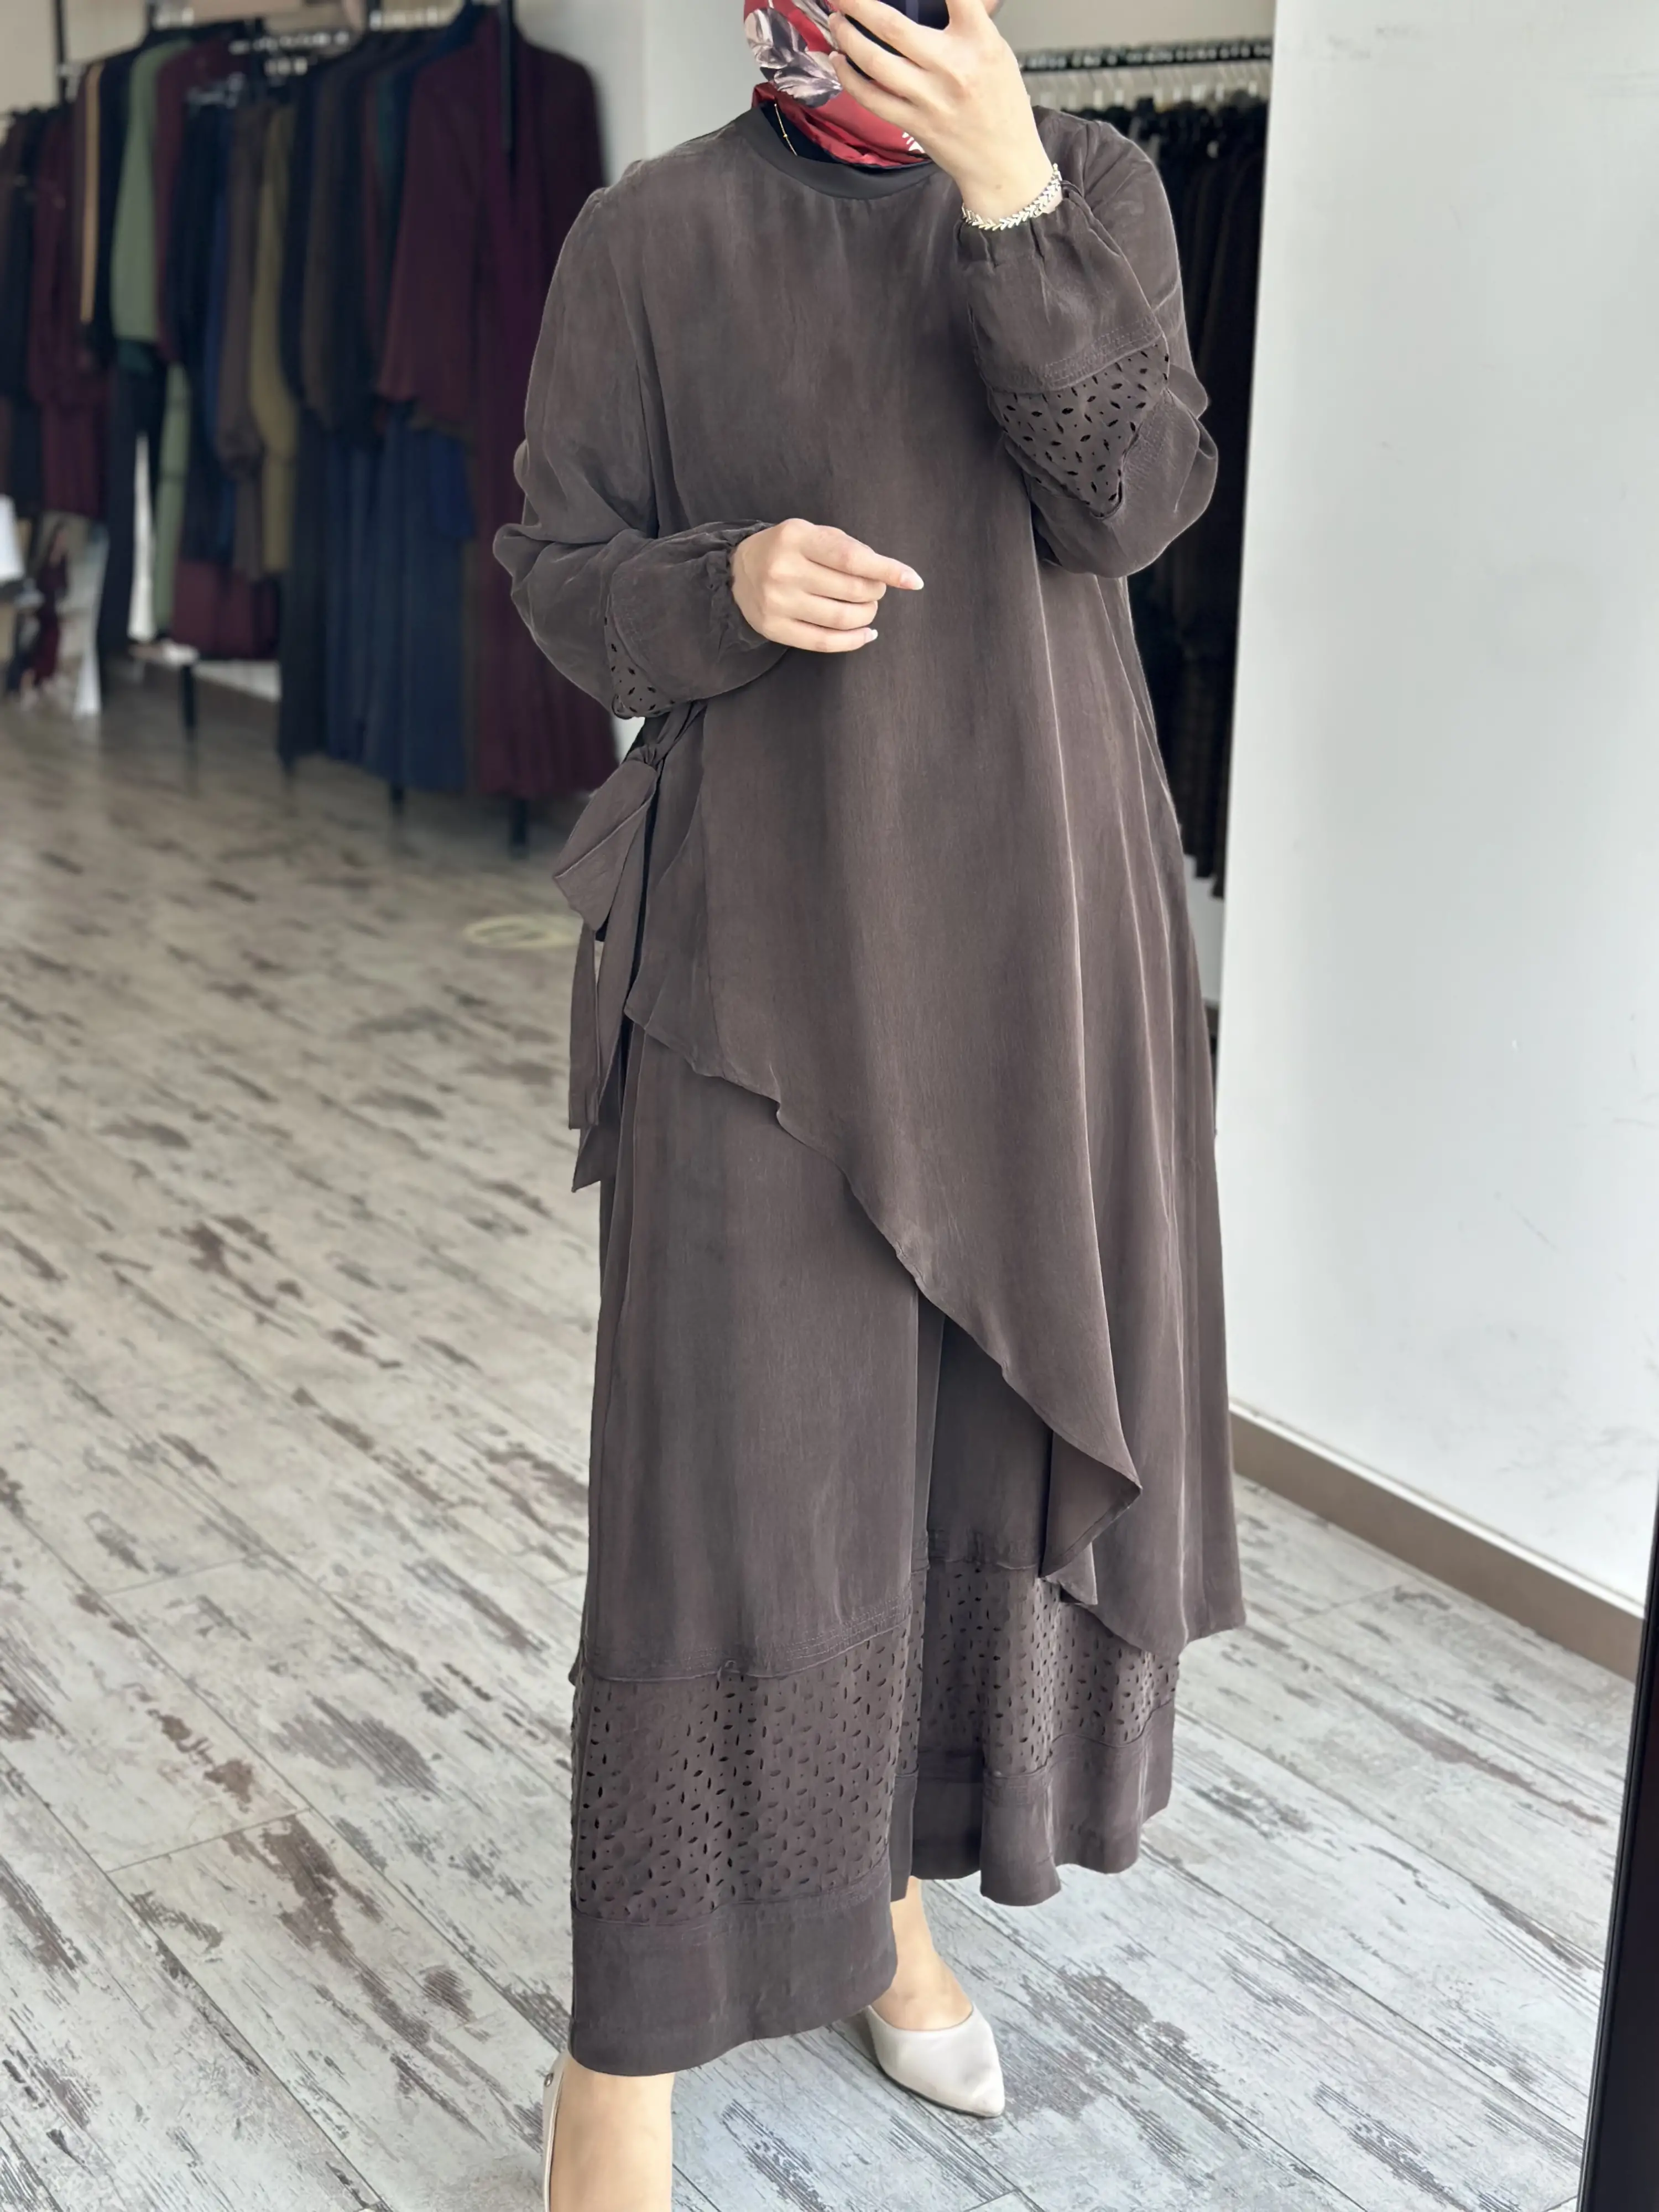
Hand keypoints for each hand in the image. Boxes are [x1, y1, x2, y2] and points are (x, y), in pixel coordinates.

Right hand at [732, 518, 922, 652]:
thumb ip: (846, 547)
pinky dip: (853, 640)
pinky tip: (866, 633)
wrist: (738, 571)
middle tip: (876, 589)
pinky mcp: (775, 629)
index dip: (886, 570)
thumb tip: (886, 573)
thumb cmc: (787, 550)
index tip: (913, 580)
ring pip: (841, 618)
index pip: (851, 558)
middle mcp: (784, 570)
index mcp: (796, 538)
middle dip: (875, 591)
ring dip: (867, 615)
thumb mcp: (812, 533)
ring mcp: (778, 602)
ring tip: (868, 608)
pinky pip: (824, 642)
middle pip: (851, 590)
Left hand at [826, 0, 1052, 221]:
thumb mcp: (997, 53)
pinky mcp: (914, 124)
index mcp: (980, 43)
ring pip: (875, 62)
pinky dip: (849, 77)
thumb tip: (938, 2)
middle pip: (893, 26)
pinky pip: (871, 98)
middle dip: (858, 3)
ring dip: (848, 37)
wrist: (1003, 164)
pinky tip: (838, 61)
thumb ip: (969, 24)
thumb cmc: (1002, 106)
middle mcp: (952, 68)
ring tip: (837, 20)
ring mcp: (930, 99)